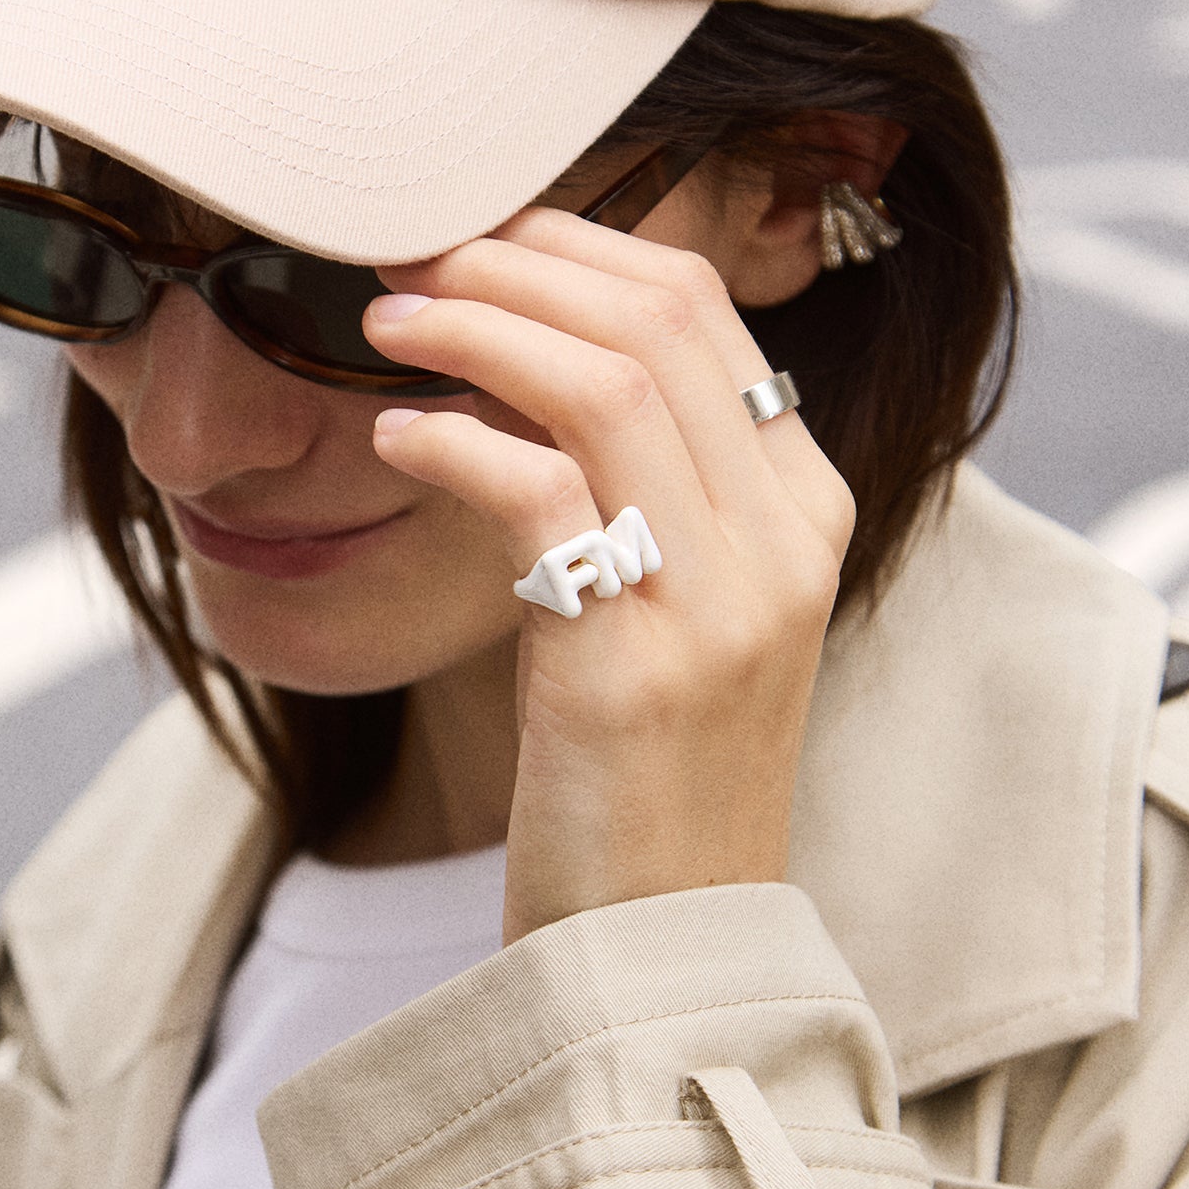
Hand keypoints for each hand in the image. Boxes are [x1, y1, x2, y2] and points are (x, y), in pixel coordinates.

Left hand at [365, 208, 854, 945]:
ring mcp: (723, 600)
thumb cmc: (647, 770)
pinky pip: (537, 490)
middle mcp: (784, 538)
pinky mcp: (637, 665)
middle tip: (408, 262)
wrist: (665, 949)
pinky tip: (391, 439)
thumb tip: (531, 361)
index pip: (699, 309)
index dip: (573, 247)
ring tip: (383, 324)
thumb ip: (652, 484)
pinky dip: (449, 441)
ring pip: (601, 381)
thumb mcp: (689, 608)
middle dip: (513, 261)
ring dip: (474, 327)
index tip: (475, 240)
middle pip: (653, 317)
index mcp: (805, 505)